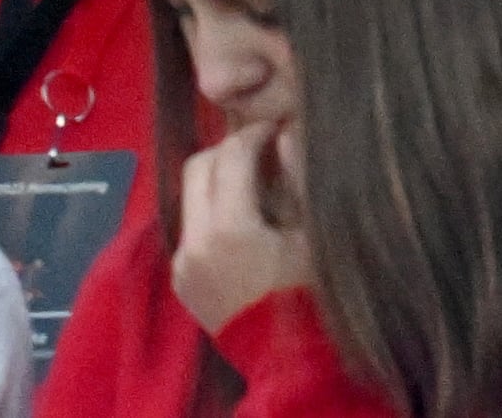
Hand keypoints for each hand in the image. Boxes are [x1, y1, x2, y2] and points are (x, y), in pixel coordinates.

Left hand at [172, 119, 315, 332]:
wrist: (297, 372)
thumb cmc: (319, 305)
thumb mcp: (317, 241)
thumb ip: (299, 185)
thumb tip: (286, 138)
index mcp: (229, 229)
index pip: (231, 158)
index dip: (254, 136)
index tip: (275, 129)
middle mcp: (194, 241)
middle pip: (198, 168)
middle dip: (227, 150)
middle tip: (260, 147)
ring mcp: (182, 263)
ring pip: (189, 197)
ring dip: (216, 180)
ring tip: (253, 180)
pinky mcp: (182, 281)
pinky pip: (190, 230)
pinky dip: (210, 213)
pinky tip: (241, 217)